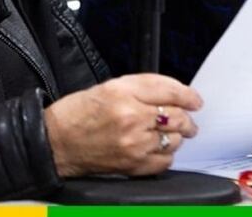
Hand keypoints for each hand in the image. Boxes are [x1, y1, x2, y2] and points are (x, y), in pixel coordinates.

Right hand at [44, 74, 201, 176]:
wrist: (56, 141)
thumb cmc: (78, 114)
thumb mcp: (109, 87)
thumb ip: (143, 88)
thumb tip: (174, 96)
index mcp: (123, 92)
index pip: (169, 91)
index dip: (188, 95)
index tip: (194, 100)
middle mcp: (131, 117)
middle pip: (177, 116)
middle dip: (186, 117)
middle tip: (186, 119)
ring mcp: (134, 144)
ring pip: (174, 139)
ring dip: (176, 135)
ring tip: (167, 133)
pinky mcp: (134, 165)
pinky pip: (165, 160)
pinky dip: (166, 154)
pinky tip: (156, 148)